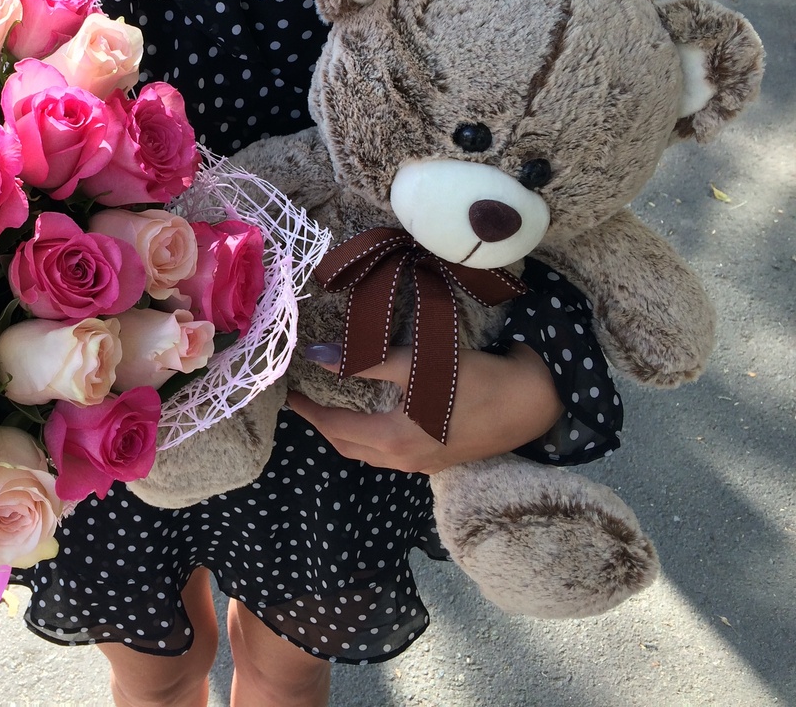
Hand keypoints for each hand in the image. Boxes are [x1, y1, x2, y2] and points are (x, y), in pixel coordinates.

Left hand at [287, 343, 563, 473]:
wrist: (531, 402)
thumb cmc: (472, 380)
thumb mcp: (414, 365)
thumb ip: (363, 363)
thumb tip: (317, 356)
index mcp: (392, 439)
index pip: (335, 428)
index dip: (310, 411)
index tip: (291, 396)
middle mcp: (403, 460)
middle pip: (348, 447)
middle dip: (323, 426)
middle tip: (307, 403)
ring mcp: (422, 466)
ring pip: (369, 455)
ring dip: (346, 435)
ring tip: (333, 410)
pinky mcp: (439, 462)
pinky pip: (390, 456)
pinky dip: (370, 440)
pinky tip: (374, 421)